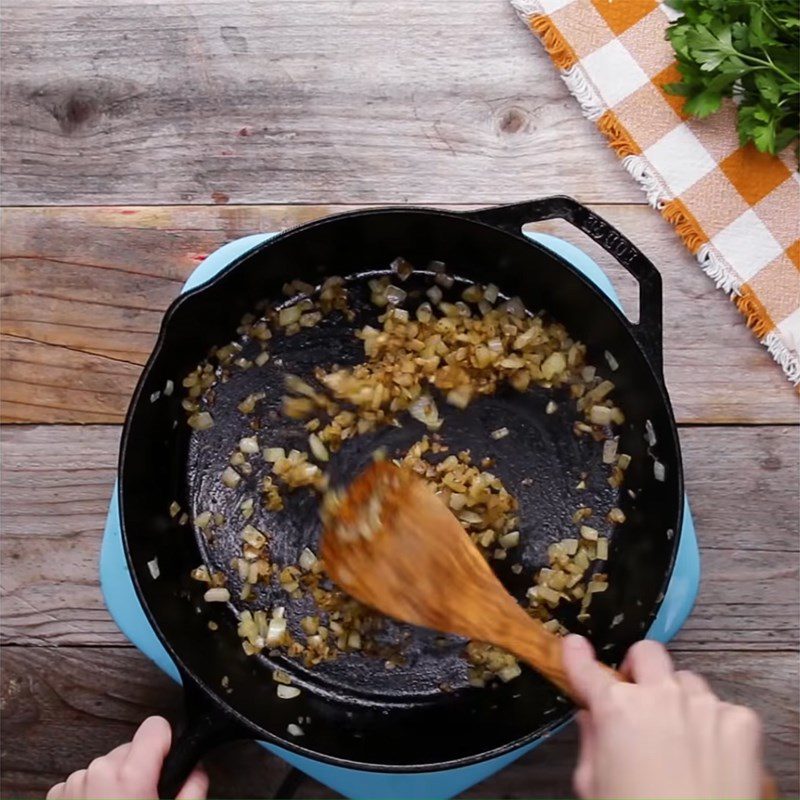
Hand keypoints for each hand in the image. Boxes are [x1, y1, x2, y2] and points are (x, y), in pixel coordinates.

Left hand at [46, 716, 208, 799]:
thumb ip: (193, 790)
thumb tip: (196, 773)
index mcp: (131, 775)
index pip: (157, 726)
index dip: (167, 743)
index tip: (167, 761)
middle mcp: (99, 772)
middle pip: (131, 748)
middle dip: (140, 768)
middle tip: (143, 799)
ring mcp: (75, 784)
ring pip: (107, 765)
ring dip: (115, 782)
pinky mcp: (58, 797)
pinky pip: (85, 780)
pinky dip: (94, 793)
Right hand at [562, 635, 763, 799]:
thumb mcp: (594, 786)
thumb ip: (591, 742)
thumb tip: (592, 717)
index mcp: (616, 709)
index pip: (587, 668)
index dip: (576, 655)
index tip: (575, 645)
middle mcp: (659, 696)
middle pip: (647, 653)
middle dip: (639, 670)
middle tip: (638, 698)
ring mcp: (703, 705)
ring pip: (686, 681)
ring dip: (679, 700)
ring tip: (681, 740)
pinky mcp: (741, 723)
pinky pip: (723, 709)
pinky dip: (715, 727)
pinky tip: (711, 759)